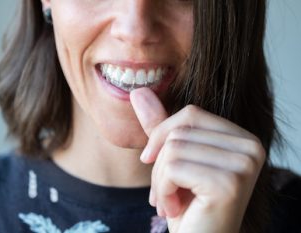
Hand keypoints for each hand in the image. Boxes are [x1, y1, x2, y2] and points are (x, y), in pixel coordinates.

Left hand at [130, 88, 265, 232]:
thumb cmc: (187, 205)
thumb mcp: (174, 161)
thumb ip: (161, 126)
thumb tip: (138, 92)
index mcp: (242, 138)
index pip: (191, 113)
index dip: (162, 137)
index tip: (153, 163)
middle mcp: (251, 147)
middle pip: (180, 131)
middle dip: (159, 165)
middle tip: (164, 193)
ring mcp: (243, 164)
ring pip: (173, 149)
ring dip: (160, 181)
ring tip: (170, 202)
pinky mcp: (229, 183)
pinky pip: (173, 168)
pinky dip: (163, 191)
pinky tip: (175, 210)